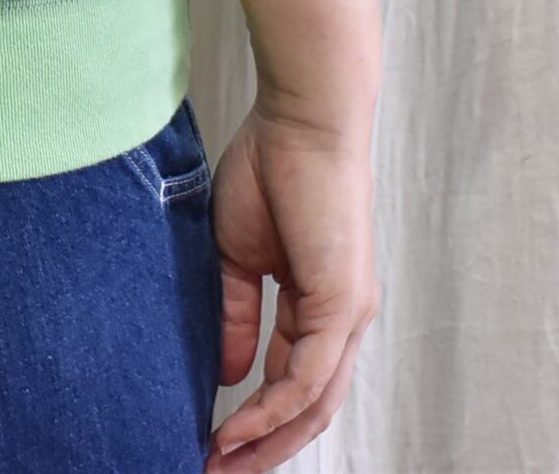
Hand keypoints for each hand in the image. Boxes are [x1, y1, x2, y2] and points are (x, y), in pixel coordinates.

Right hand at [206, 107, 379, 472]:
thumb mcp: (239, 256)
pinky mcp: (342, 305)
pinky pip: (307, 377)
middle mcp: (344, 319)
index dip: (255, 420)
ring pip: (315, 404)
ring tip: (221, 463)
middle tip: (216, 473)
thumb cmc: (272, 169)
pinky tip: (237, 424)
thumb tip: (230, 376)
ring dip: (267, 441)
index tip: (210, 443)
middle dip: (264, 448)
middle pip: (311, 409)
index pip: (292, 382)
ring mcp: (349, 315)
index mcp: (321, 306)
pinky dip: (271, 408)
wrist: (301, 120)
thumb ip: (237, 316)